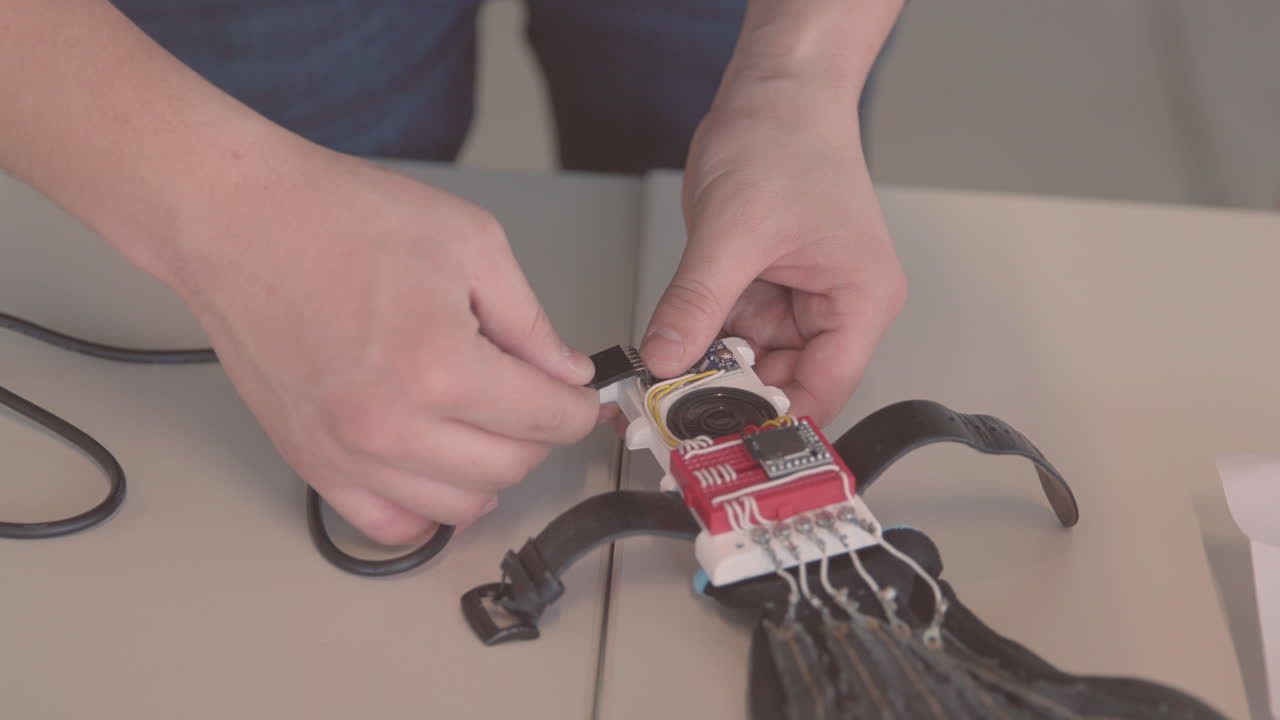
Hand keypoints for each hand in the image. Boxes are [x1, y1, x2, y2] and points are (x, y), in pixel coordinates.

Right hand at [169, 144, 600, 544]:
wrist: (239, 221)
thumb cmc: (338, 218)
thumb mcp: (469, 243)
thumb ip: (529, 320)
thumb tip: (564, 371)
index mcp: (440, 367)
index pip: (548, 420)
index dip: (577, 407)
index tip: (578, 398)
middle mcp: (393, 425)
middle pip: (512, 467)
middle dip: (539, 435)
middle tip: (534, 400)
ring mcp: (347, 453)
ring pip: (460, 506)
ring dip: (490, 472)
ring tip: (487, 427)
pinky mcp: (312, 461)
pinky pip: (388, 524)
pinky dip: (426, 509)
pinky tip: (438, 469)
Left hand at [640, 79, 905, 426]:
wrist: (775, 89)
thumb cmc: (784, 138)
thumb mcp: (732, 228)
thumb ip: (697, 302)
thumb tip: (666, 361)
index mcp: (861, 299)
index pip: (823, 388)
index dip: (771, 420)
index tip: (720, 443)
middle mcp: (840, 306)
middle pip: (787, 380)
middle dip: (732, 395)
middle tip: (673, 416)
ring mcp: (802, 297)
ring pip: (754, 359)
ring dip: (712, 367)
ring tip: (667, 379)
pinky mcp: (768, 285)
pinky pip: (734, 329)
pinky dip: (704, 337)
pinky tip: (675, 342)